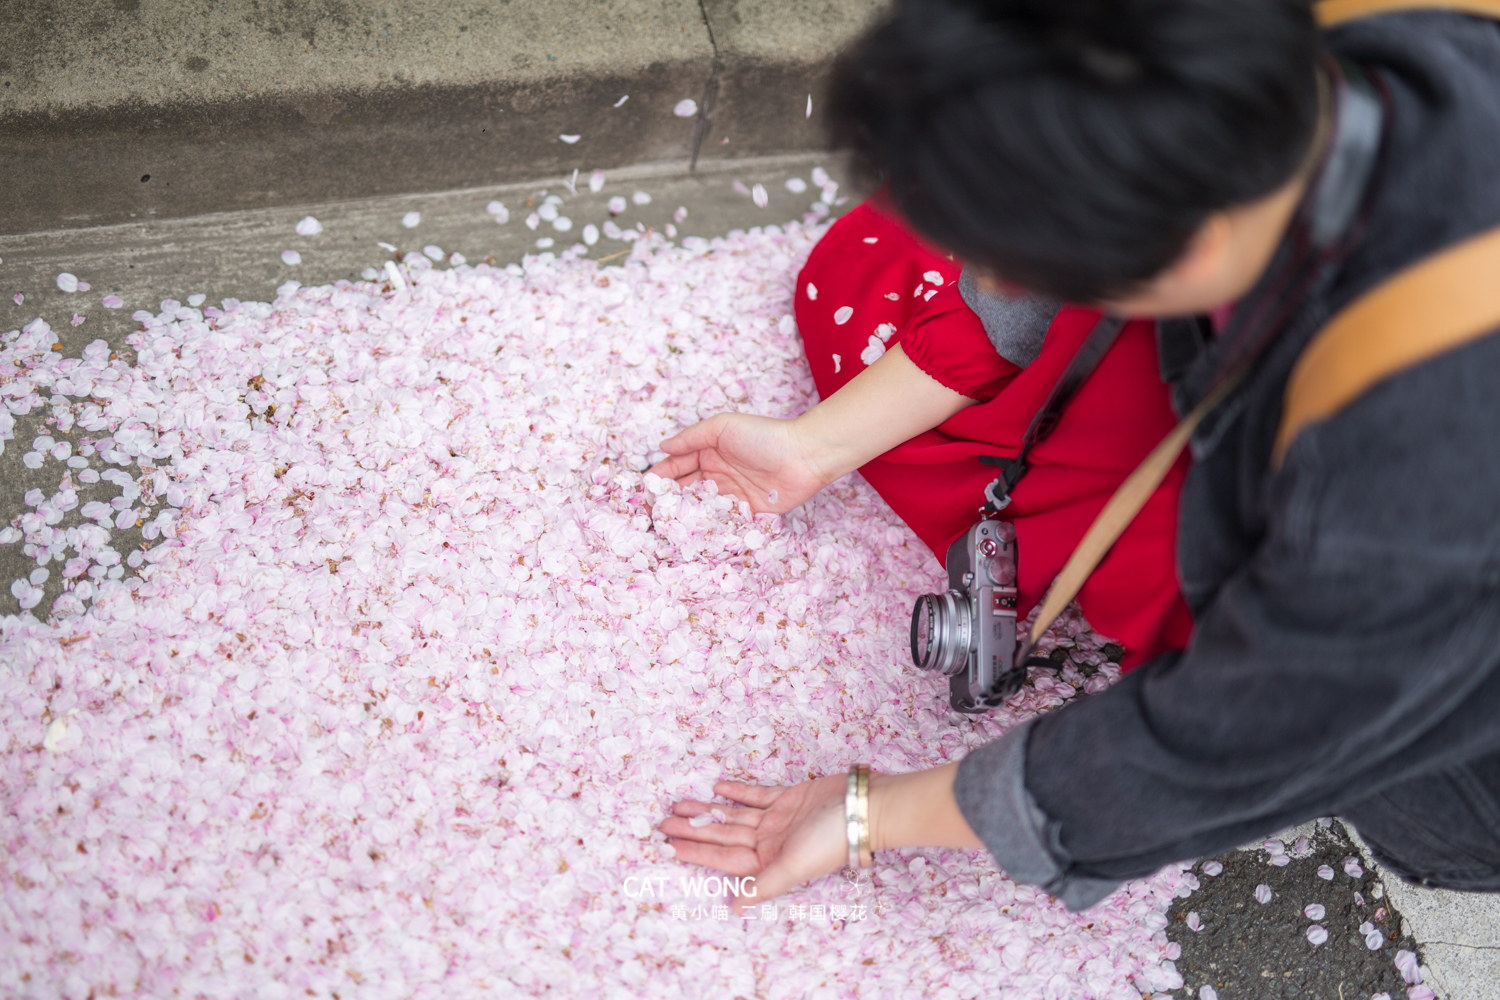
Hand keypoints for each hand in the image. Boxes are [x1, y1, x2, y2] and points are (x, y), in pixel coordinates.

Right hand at [647, 413, 830, 514]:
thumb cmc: (764, 436)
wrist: (803, 456)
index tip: (643, 492)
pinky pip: (721, 523)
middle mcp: (716, 475)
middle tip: (649, 517)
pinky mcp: (746, 514)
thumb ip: (691, 438)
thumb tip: (661, 447)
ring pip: (699, 509)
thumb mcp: (723, 427)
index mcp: (708, 453)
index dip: (659, 479)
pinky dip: (707, 529)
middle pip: (684, 491)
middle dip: (665, 503)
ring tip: (664, 530)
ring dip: (683, 519)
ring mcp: (730, 496)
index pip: (676, 467)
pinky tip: (692, 537)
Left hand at [660, 775, 847, 913]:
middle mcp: (769, 842)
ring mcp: (778, 819)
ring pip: (734, 815)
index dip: (695, 851)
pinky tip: (718, 787)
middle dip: (694, 829)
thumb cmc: (830, 841)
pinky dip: (738, 792)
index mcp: (768, 861)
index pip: (723, 858)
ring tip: (681, 803)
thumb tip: (734, 909)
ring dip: (709, 810)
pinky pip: (757, 795)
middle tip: (662, 822)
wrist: (863, 808)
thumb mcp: (793, 867)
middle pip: (723, 835)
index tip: (668, 846)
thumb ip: (762, 887)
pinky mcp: (789, 797)